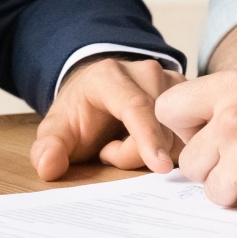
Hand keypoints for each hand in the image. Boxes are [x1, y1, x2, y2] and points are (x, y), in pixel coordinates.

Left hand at [30, 55, 185, 179]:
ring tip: (124, 143)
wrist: (97, 93)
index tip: (159, 166)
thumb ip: (49, 148)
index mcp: (109, 76)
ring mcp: (169, 79)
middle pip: (157, 125)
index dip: (147, 137)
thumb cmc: (81, 113)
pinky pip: (188, 130)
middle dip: (135, 154)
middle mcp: (145, 71)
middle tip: (107, 152)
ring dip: (153, 150)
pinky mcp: (186, 93)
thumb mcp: (57, 130)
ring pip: (177, 130)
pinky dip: (169, 146)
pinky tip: (148, 142)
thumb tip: (48, 165)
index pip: (136, 107)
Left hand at [154, 68, 236, 219]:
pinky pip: (236, 206)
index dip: (187, 128)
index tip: (206, 136)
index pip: (170, 108)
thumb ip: (233, 101)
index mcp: (235, 84)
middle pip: (188, 157)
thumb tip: (195, 127)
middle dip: (214, 165)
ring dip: (236, 187)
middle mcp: (231, 118)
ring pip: (209, 186)